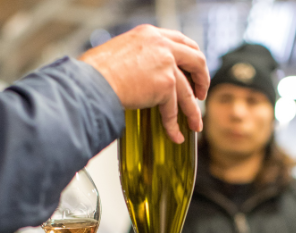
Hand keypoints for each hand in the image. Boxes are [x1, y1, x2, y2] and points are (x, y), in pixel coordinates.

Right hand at [79, 25, 209, 143]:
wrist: (93, 81)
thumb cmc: (96, 72)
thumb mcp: (120, 53)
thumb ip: (138, 59)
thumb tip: (140, 76)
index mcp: (150, 34)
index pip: (180, 41)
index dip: (190, 58)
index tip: (192, 71)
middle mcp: (161, 45)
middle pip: (195, 60)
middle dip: (202, 79)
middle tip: (201, 94)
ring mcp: (166, 64)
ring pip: (188, 91)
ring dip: (193, 111)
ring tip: (195, 125)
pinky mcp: (165, 84)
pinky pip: (173, 110)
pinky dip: (174, 125)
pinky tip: (175, 135)